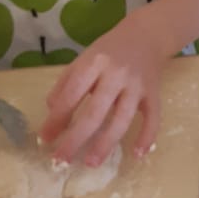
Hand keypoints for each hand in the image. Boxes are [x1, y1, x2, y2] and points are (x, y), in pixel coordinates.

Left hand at [38, 21, 165, 166]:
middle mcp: (117, 74)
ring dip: (106, 144)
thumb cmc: (109, 50)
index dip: (57, 118)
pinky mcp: (154, 93)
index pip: (72, 94)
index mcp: (95, 62)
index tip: (44, 138)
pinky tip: (137, 154)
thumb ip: (66, 84)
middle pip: (95, 112)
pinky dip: (147, 137)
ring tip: (91, 163)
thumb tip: (52, 115)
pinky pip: (153, 118)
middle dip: (76, 139)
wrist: (147, 34)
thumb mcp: (84, 59)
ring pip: (122, 119)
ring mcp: (137, 85)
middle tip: (61, 160)